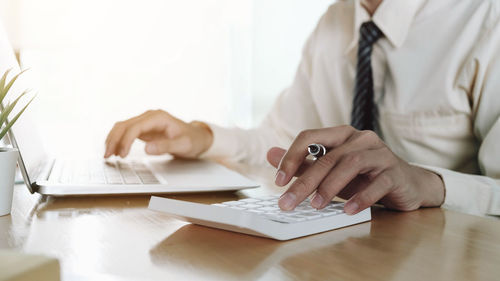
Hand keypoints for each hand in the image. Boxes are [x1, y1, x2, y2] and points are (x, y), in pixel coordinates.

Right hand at [104, 110, 212, 158]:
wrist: (197, 137)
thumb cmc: (192, 140)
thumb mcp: (183, 145)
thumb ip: (166, 146)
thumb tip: (147, 149)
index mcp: (158, 117)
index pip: (135, 127)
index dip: (126, 140)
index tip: (122, 155)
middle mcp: (149, 116)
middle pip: (125, 125)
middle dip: (114, 140)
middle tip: (107, 156)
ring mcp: (145, 121)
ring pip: (122, 127)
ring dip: (113, 140)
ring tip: (107, 155)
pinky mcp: (143, 128)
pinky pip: (126, 132)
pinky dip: (118, 140)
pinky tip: (114, 150)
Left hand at [266, 126, 444, 213]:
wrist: (407, 184)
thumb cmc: (364, 176)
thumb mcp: (330, 170)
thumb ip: (303, 163)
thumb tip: (270, 153)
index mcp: (341, 135)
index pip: (310, 136)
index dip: (291, 157)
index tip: (278, 181)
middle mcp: (361, 139)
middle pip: (328, 156)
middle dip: (305, 181)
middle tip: (288, 202)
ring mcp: (380, 154)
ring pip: (351, 163)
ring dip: (330, 186)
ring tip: (316, 205)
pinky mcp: (395, 172)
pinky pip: (377, 183)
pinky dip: (361, 197)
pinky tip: (347, 210)